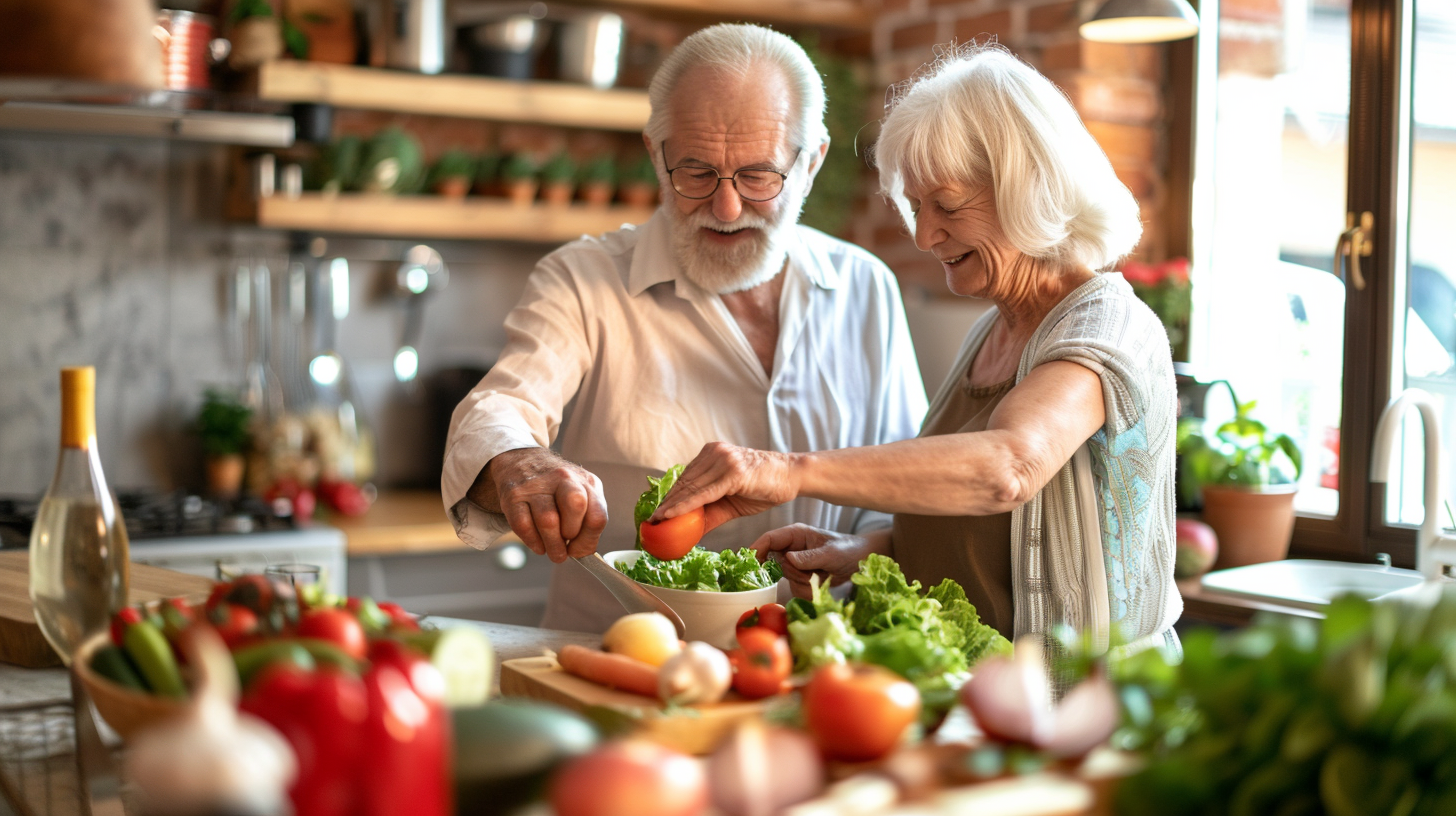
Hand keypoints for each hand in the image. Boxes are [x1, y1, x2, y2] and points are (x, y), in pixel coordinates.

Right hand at [470, 448, 607, 563]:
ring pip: (548, 521)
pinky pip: (523, 525)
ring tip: (551, 551)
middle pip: (576, 507)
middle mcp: (562, 478)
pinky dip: (533, 542)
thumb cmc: (555, 487)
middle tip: (565, 546)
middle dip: (572, 535)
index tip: (579, 550)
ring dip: (551, 546)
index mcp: (586, 481)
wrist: (521, 461)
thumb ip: (586, 519)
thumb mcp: (580, 493)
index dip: (589, 541)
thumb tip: (581, 552)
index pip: (597, 516)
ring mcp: (536, 485)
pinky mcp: (513, 494)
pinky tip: (537, 544)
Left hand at [652, 442, 800, 530]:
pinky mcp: (732, 472)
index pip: (685, 479)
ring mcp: (723, 460)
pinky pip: (703, 492)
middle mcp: (714, 453)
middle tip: (650, 523)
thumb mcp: (731, 502)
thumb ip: (709, 513)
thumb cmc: (764, 487)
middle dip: (666, 505)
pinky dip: (685, 505)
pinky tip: (671, 515)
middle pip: (683, 483)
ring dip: (671, 507)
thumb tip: (688, 531)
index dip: (669, 499)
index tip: (655, 515)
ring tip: (656, 523)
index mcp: (712, 455)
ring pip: (690, 487)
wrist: (792, 477)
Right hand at [751, 525, 888, 598]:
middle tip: (813, 572)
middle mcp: (792, 548)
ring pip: (786, 579)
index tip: (750, 563)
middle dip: (794, 573)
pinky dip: (809, 590)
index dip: (757, 549)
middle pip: (776, 564)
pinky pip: (796, 589)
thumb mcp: (831, 552)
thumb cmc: (848, 549)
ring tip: (822, 575)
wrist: (862, 561)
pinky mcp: (801, 577)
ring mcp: (796, 564)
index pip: (770, 539)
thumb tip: (788, 559)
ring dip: (804, 582)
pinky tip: (822, 583)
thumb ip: (809, 556)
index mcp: (796, 534)